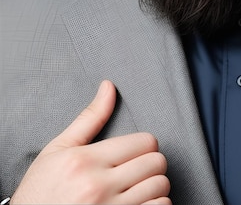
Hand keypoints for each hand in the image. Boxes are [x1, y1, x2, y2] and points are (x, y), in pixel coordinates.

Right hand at [11, 80, 171, 203]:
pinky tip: (140, 204)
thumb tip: (109, 86)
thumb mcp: (58, 150)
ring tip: (136, 189)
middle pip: (156, 163)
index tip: (134, 153)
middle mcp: (99, 187)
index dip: (144, 146)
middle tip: (136, 171)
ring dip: (154, 187)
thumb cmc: (41, 191)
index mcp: (86, 161)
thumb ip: (90, 118)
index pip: (145, 142)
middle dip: (151, 164)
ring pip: (160, 188)